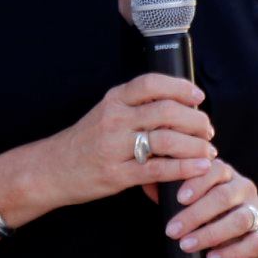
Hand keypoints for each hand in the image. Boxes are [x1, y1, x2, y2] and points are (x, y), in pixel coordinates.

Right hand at [40, 73, 216, 209]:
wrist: (50, 170)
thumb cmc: (86, 141)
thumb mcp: (108, 114)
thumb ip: (138, 108)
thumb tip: (184, 107)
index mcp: (114, 100)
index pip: (152, 83)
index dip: (181, 87)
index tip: (199, 97)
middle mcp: (114, 119)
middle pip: (166, 111)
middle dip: (196, 120)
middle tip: (208, 130)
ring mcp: (114, 147)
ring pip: (166, 139)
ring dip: (195, 145)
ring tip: (207, 150)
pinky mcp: (116, 174)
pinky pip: (157, 169)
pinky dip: (183, 168)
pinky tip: (199, 167)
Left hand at [161, 161, 257, 257]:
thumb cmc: (220, 208)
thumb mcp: (202, 194)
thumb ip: (175, 189)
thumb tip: (146, 183)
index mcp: (227, 175)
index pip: (215, 170)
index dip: (198, 182)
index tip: (179, 198)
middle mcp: (244, 190)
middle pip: (224, 196)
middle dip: (196, 214)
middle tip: (172, 230)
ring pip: (240, 219)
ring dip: (211, 233)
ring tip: (186, 245)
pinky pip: (252, 243)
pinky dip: (231, 252)